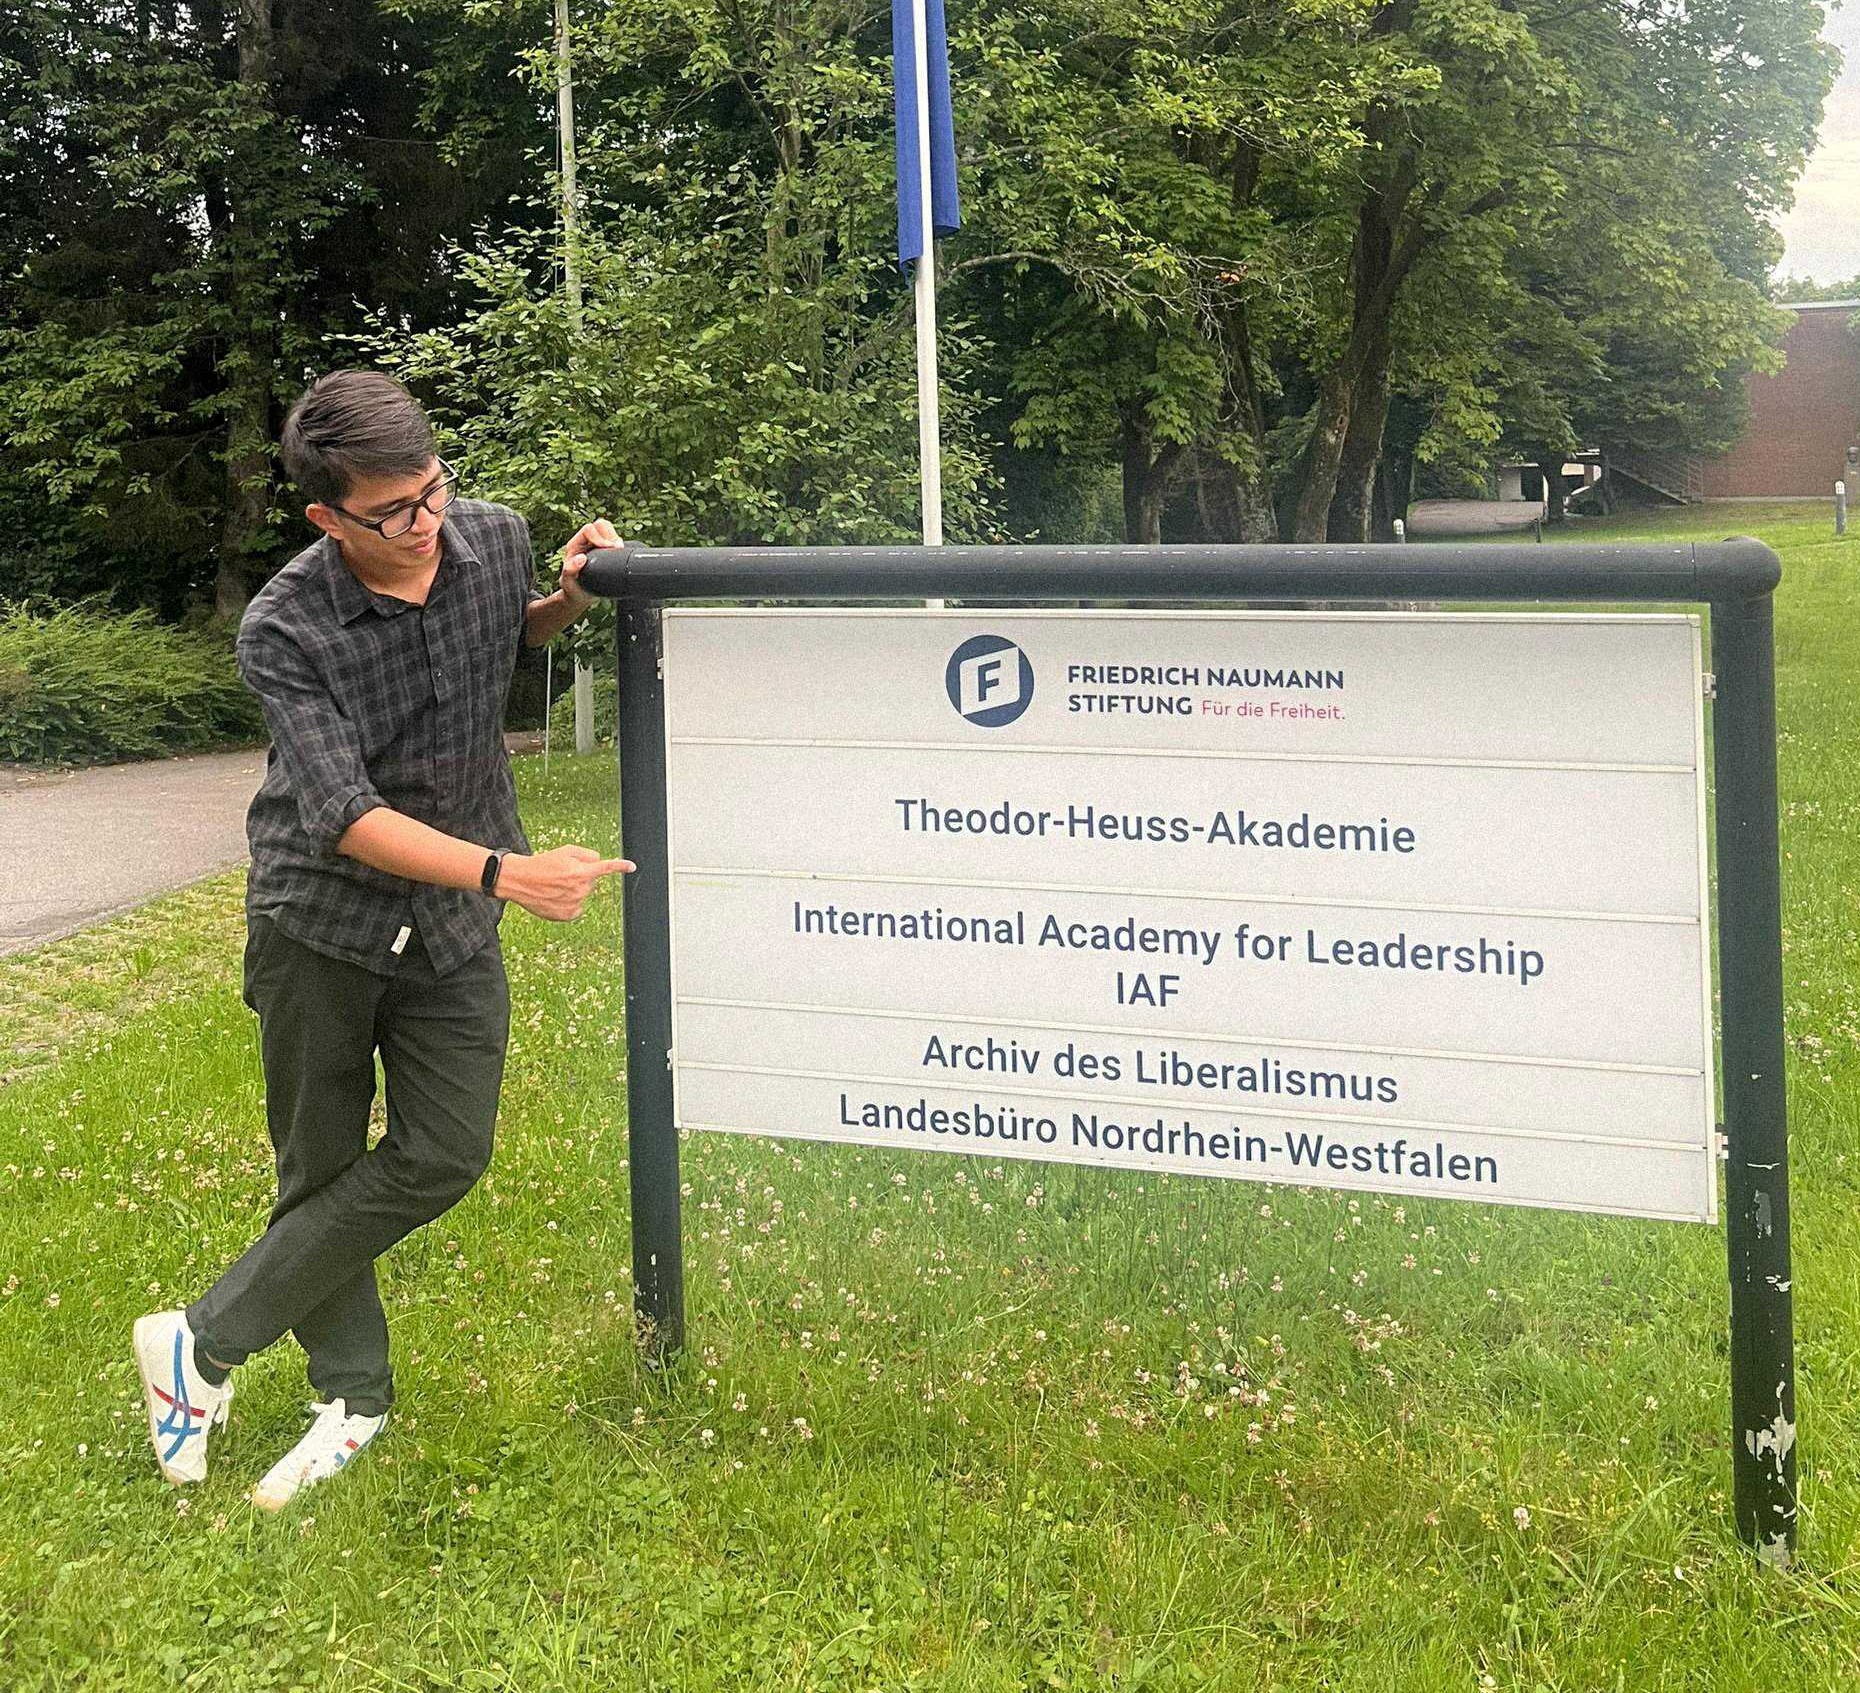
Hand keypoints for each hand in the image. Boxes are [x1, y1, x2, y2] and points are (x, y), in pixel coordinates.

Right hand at [495, 844, 633, 921]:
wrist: (520, 880)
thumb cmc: (542, 863)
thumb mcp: (564, 851)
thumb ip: (586, 854)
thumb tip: (598, 862)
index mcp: (581, 872)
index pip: (606, 868)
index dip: (620, 866)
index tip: (632, 866)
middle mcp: (580, 889)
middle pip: (590, 882)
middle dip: (580, 877)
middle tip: (561, 874)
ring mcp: (574, 904)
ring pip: (583, 895)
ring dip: (573, 890)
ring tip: (554, 886)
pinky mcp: (567, 915)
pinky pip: (577, 908)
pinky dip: (569, 903)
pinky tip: (555, 897)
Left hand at [560, 518, 621, 614]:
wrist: (581, 596)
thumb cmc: (572, 589)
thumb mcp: (568, 583)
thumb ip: (570, 571)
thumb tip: (580, 558)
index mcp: (575, 545)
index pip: (588, 529)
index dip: (599, 537)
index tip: (608, 548)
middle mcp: (586, 542)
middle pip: (600, 525)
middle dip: (610, 534)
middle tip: (617, 548)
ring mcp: (597, 546)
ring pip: (609, 530)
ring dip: (616, 538)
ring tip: (619, 551)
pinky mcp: (606, 551)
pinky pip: (615, 540)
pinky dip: (619, 545)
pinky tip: (621, 555)